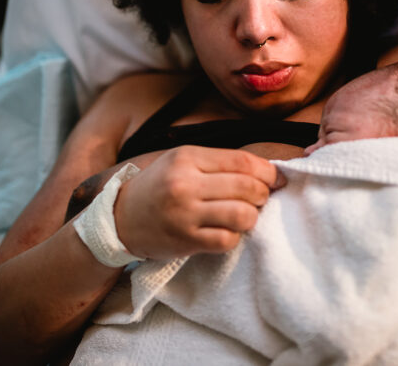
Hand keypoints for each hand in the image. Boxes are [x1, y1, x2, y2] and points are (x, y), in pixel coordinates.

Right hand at [113, 146, 283, 258]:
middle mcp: (185, 184)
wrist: (119, 217)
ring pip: (243, 215)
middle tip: (259, 199)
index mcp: (187, 157)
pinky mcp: (184, 240)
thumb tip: (266, 171)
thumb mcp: (182, 160)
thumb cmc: (158, 186)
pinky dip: (234, 237)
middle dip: (263, 195)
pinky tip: (226, 231)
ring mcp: (184, 214)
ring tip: (243, 215)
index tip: (277, 180)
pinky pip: (227, 240)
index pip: (243, 162)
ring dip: (251, 217)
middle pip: (248, 188)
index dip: (268, 172)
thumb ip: (219, 162)